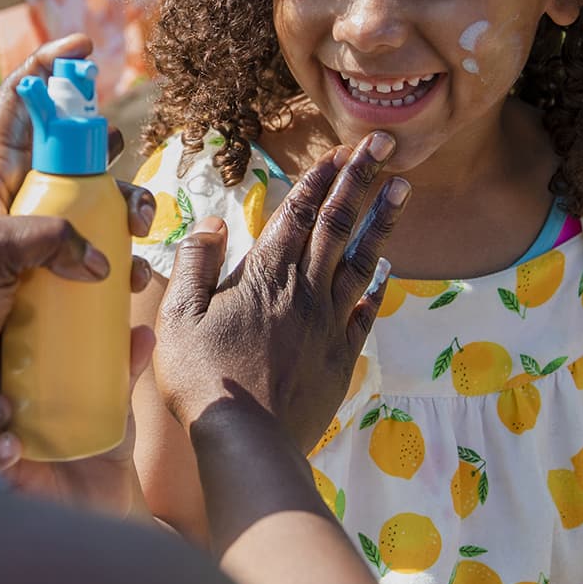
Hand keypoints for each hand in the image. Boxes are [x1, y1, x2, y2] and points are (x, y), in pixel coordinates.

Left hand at [0, 34, 154, 415]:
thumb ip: (46, 239)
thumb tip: (102, 262)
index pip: (21, 107)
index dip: (49, 69)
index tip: (82, 46)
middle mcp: (27, 204)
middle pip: (79, 156)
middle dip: (109, 152)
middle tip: (120, 164)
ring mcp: (47, 245)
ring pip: (103, 211)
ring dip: (130, 214)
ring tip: (137, 234)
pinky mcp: (64, 286)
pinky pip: (107, 268)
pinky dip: (128, 271)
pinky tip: (134, 285)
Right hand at [0, 324, 155, 518]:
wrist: (110, 494)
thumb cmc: (102, 438)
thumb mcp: (114, 403)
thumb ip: (125, 370)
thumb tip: (145, 333)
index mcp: (27, 386)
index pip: (0, 361)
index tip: (2, 334)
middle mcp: (8, 412)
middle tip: (2, 396)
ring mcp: (2, 444)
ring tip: (6, 428)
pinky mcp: (4, 478)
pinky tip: (9, 453)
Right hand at [154, 131, 408, 454]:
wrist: (247, 441)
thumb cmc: (203, 377)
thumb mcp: (179, 314)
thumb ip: (196, 262)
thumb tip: (214, 223)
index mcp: (266, 274)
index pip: (299, 212)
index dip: (320, 177)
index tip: (341, 149)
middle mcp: (305, 288)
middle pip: (338, 223)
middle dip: (361, 179)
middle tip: (384, 143)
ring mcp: (328, 322)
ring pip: (362, 259)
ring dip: (382, 220)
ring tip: (403, 188)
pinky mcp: (341, 355)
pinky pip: (366, 311)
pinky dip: (378, 286)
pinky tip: (389, 269)